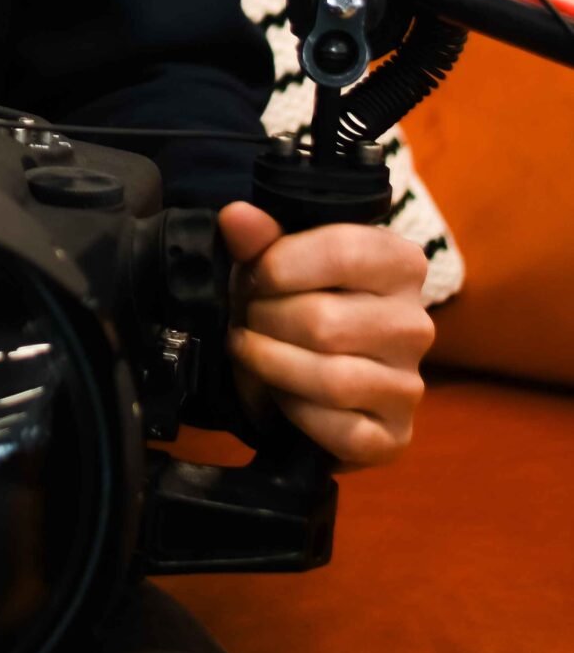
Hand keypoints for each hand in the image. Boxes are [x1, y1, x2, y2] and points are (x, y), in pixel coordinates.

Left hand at [218, 201, 434, 468]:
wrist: (304, 371)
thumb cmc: (293, 302)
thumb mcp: (274, 262)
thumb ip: (259, 239)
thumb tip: (236, 216)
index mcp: (400, 263)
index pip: (341, 252)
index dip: (278, 265)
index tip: (254, 277)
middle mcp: (415, 323)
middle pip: (325, 322)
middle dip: (266, 321)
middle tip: (249, 319)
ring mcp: (410, 384)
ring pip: (331, 380)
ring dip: (272, 366)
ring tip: (252, 351)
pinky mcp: (395, 436)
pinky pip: (341, 431)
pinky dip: (295, 413)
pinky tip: (281, 394)